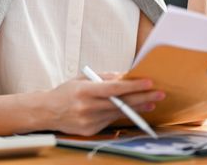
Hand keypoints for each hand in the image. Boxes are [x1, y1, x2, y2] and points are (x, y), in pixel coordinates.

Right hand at [43, 73, 164, 135]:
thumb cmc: (66, 92)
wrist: (47, 112)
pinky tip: (134, 110)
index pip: (114, 88)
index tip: (148, 82)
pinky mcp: (91, 130)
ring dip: (137, 107)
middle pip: (121, 103)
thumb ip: (104, 77)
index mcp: (84, 91)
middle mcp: (87, 107)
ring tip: (151, 101)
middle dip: (142, 97)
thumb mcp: (82, 79)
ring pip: (119, 113)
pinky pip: (111, 120)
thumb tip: (125, 76)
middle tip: (159, 93)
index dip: (133, 86)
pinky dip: (123, 114)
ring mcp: (89, 121)